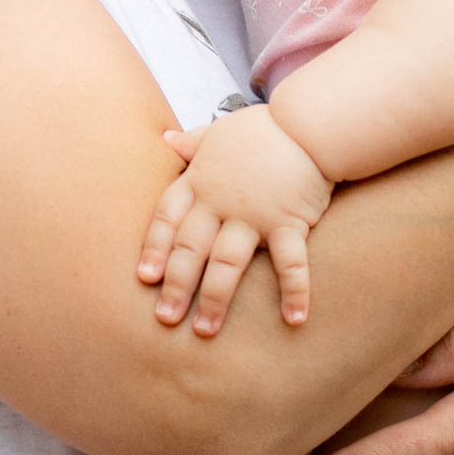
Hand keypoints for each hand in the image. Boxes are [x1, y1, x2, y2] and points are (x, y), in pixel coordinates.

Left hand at [140, 108, 336, 337]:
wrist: (308, 124)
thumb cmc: (263, 130)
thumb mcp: (218, 133)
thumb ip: (192, 142)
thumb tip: (165, 138)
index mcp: (200, 181)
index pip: (167, 218)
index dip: (154, 248)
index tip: (145, 278)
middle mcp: (220, 202)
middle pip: (190, 248)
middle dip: (176, 285)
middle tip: (166, 319)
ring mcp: (253, 215)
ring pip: (226, 262)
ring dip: (215, 299)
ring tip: (204, 331)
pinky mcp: (289, 222)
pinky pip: (289, 262)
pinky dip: (294, 291)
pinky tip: (294, 319)